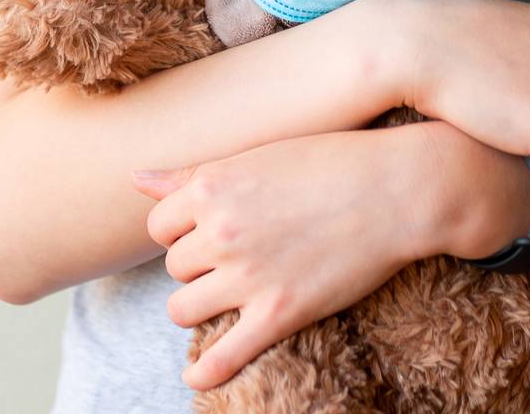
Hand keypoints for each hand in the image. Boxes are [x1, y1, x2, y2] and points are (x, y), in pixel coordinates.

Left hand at [130, 125, 437, 391]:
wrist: (395, 188)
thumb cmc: (330, 161)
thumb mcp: (257, 155)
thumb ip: (191, 174)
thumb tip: (134, 178)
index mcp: (214, 186)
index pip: (160, 226)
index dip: (182, 231)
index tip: (206, 231)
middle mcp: (222, 230)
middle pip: (175, 267)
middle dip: (197, 266)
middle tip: (232, 257)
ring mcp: (248, 275)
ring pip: (185, 309)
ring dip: (200, 305)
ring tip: (225, 296)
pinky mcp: (278, 313)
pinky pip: (222, 356)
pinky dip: (205, 371)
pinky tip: (197, 375)